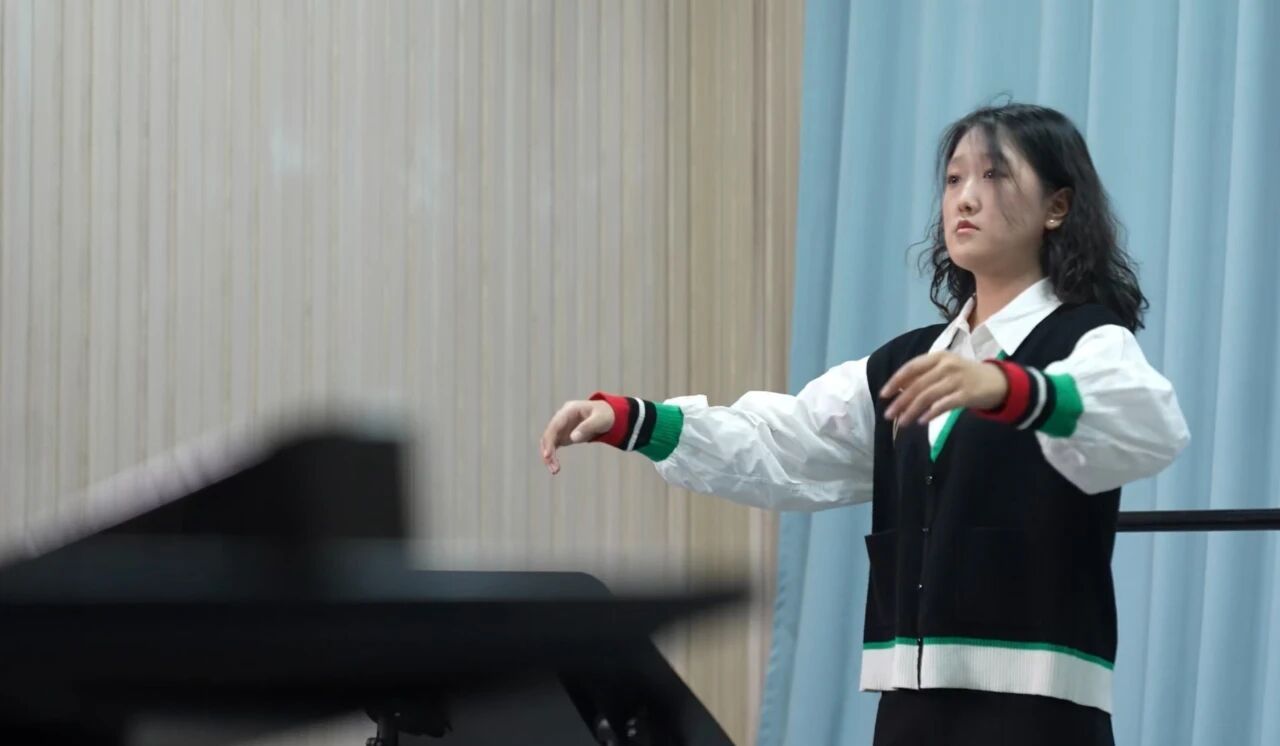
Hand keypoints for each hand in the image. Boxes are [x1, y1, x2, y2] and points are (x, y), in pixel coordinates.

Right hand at [539, 400, 614, 474]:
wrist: (608, 416)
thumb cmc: (605, 415)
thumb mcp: (600, 420)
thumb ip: (587, 427)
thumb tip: (573, 438)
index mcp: (569, 410)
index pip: (554, 426)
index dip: (549, 440)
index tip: (547, 455)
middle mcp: (561, 418)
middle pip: (548, 435)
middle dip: (548, 452)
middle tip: (554, 468)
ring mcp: (561, 427)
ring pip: (549, 442)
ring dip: (549, 456)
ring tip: (555, 470)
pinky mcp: (563, 435)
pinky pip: (553, 446)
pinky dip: (553, 456)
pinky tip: (555, 467)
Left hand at [879, 352, 1007, 424]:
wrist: (998, 382)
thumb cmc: (966, 376)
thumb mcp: (945, 368)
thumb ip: (924, 375)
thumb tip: (899, 389)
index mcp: (939, 357)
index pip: (911, 367)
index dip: (896, 381)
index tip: (884, 394)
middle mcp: (947, 365)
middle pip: (918, 384)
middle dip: (901, 401)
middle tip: (888, 415)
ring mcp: (957, 379)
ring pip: (928, 396)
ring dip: (912, 410)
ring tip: (903, 422)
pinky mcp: (967, 394)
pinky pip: (944, 404)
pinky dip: (931, 413)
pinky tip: (921, 421)